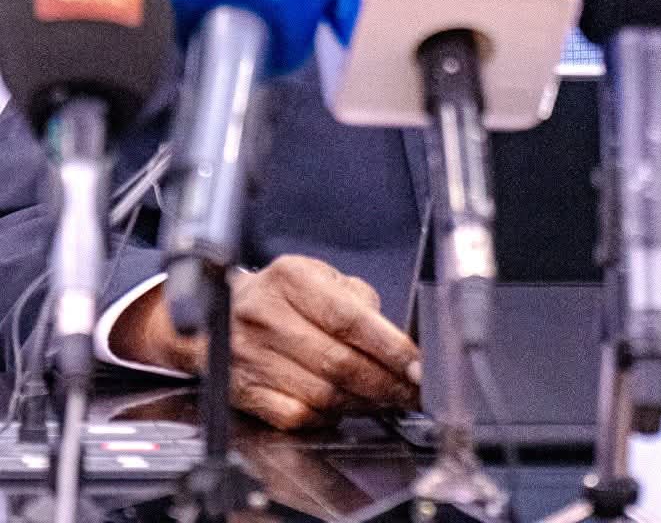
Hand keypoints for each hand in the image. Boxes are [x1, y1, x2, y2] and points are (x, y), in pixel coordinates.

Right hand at [110, 255, 420, 429]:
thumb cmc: (277, 293)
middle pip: (338, 362)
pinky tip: (346, 408)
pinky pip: (297, 416)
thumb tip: (392, 335)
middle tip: (411, 391)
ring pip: (321, 394)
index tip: (417, 365)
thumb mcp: (315, 275)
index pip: (349, 318)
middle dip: (384, 383)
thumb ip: (355, 298)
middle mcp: (267, 316)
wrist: (211, 313)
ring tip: (387, 400)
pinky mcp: (243, 391)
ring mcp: (251, 357)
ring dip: (363, 403)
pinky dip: (328, 418)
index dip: (389, 347)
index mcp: (291, 278)